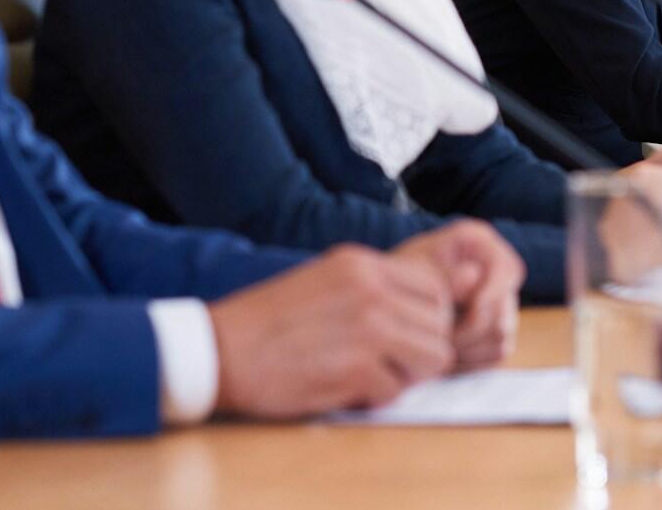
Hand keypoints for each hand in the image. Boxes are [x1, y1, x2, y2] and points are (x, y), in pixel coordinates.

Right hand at [207, 244, 453, 417]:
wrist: (221, 349)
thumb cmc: (270, 321)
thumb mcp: (328, 280)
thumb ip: (376, 287)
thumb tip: (430, 307)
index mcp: (364, 264)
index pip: (435, 287)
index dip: (428, 318)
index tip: (405, 335)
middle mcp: (373, 290)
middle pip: (440, 326)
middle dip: (421, 350)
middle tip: (386, 362)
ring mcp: (369, 328)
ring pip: (433, 358)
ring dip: (406, 375)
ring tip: (370, 374)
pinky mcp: (357, 369)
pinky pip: (397, 391)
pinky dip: (376, 397)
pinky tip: (345, 387)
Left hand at [393, 220, 523, 369]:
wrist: (388, 299)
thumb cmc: (397, 276)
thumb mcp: (412, 270)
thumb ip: (443, 273)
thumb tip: (474, 276)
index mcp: (480, 242)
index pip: (507, 271)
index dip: (485, 298)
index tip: (450, 319)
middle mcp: (498, 270)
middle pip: (503, 312)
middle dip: (467, 333)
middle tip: (434, 342)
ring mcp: (502, 303)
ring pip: (501, 338)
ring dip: (466, 350)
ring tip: (434, 347)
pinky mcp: (498, 332)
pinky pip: (496, 355)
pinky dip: (469, 361)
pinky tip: (443, 356)